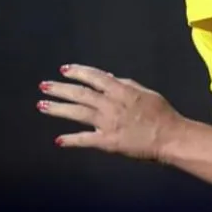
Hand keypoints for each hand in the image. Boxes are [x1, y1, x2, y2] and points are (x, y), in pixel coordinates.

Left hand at [37, 64, 180, 160]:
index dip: (78, 72)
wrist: (170, 137)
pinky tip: (58, 140)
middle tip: (44, 86)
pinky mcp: (107, 142)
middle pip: (80, 94)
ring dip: (58, 109)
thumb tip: (109, 78)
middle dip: (60, 89)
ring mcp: (107, 123)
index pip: (95, 77)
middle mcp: (110, 104)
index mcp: (121, 90)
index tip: (64, 69)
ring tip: (42, 105)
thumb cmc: (162, 114)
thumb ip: (126, 84)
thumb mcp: (146, 92)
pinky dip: (71, 140)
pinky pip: (85, 140)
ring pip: (77, 113)